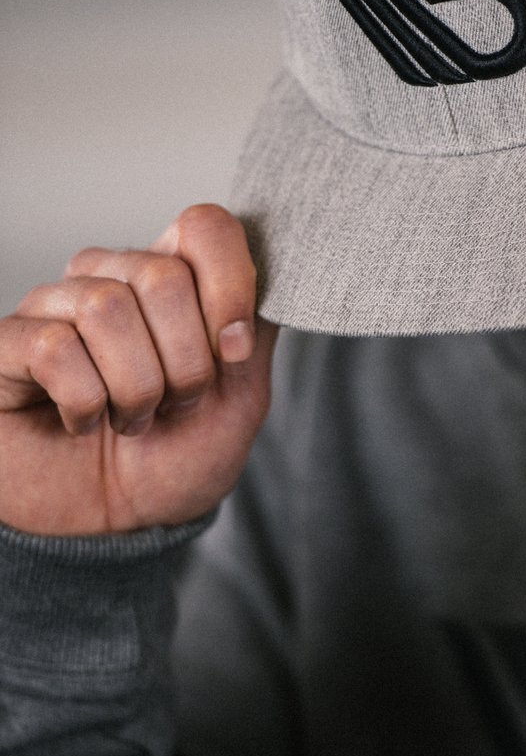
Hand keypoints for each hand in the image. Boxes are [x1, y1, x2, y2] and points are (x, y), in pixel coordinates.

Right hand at [0, 205, 277, 535]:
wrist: (118, 529)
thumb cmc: (174, 460)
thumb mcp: (240, 396)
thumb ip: (256, 328)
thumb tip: (269, 269)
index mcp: (172, 278)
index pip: (204, 225)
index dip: (230, 286)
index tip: (234, 351)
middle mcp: (112, 276)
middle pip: (163, 275)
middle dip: (186, 362)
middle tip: (174, 403)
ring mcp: (55, 305)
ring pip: (107, 308)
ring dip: (136, 387)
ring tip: (129, 418)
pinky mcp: (9, 342)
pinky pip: (55, 348)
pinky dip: (84, 403)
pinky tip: (82, 423)